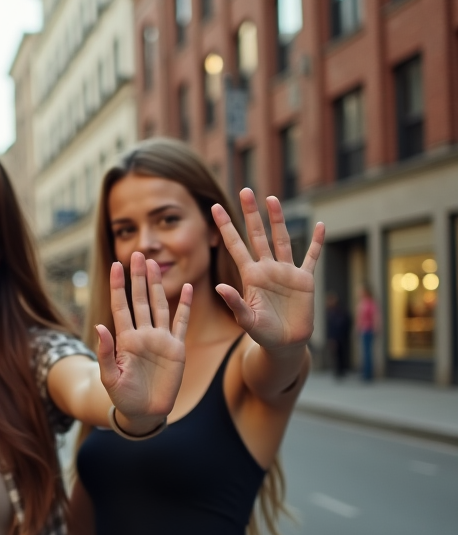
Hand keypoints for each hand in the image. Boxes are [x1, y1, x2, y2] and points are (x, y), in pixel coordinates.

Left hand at [95, 253, 191, 421]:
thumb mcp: (110, 377)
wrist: (144, 412)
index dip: (119, 286)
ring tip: (154, 265)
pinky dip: (185, 306)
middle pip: (140, 300)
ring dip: (157, 285)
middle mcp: (143, 334)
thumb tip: (99, 326)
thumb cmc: (123, 397)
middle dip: (138, 277)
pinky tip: (187, 288)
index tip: (116, 265)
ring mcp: (160, 340)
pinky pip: (181, 322)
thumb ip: (105, 353)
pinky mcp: (176, 349)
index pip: (121, 306)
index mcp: (125, 339)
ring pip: (160, 305)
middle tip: (138, 254)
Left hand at [212, 189, 324, 352]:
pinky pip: (312, 257)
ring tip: (271, 199)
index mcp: (250, 276)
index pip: (235, 245)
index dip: (226, 227)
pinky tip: (321, 226)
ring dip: (278, 220)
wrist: (284, 344)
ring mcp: (286, 272)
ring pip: (282, 239)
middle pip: (257, 235)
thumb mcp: (246, 320)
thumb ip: (235, 303)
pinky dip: (317, 243)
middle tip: (245, 190)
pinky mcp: (304, 280)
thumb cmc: (262, 333)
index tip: (215, 207)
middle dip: (251, 213)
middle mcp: (267, 268)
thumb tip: (220, 286)